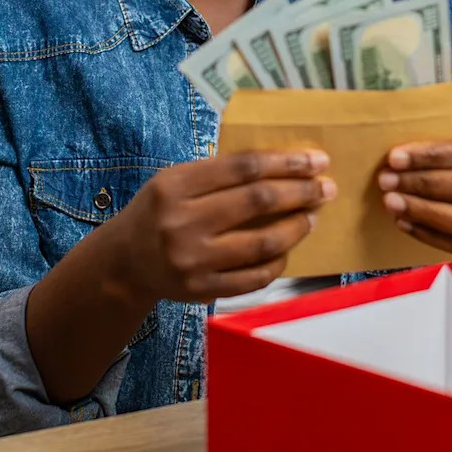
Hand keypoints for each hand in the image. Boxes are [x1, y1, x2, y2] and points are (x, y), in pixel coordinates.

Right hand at [106, 150, 336, 303]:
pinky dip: (278, 262)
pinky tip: (287, 249)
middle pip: (257, 202)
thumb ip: (220, 173)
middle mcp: (182, 223)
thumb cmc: (159, 212)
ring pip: (262, 243)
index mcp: (175, 186)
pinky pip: (255, 277)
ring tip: (311, 216)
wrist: (125, 262)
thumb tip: (284, 166)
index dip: (285, 162)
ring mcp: (192, 261)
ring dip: (296, 228)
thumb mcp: (175, 180)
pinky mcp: (201, 290)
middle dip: (301, 192)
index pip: (243, 168)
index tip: (316, 160)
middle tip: (326, 188)